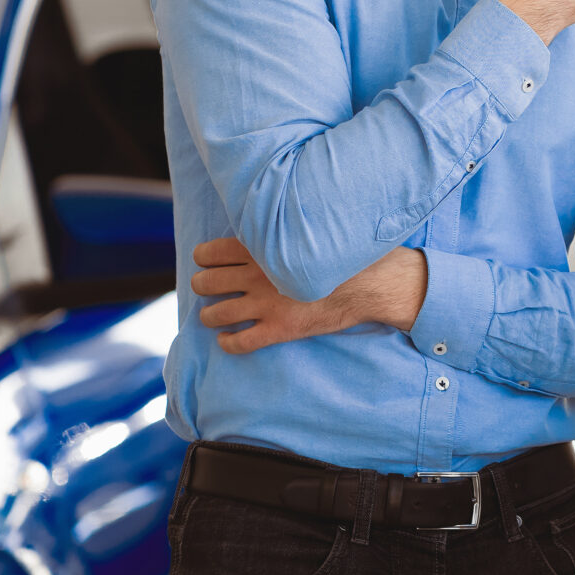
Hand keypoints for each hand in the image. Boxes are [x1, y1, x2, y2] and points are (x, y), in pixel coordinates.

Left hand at [191, 239, 428, 354]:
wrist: (372, 283)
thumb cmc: (344, 255)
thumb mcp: (308, 233)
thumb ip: (280, 234)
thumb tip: (265, 231)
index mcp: (262, 249)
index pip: (212, 252)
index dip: (203, 258)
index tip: (206, 262)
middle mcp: (257, 276)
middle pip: (207, 283)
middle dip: (203, 286)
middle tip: (209, 288)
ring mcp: (266, 305)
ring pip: (216, 314)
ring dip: (209, 316)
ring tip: (214, 316)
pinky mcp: (279, 329)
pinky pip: (239, 342)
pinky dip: (227, 343)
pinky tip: (228, 340)